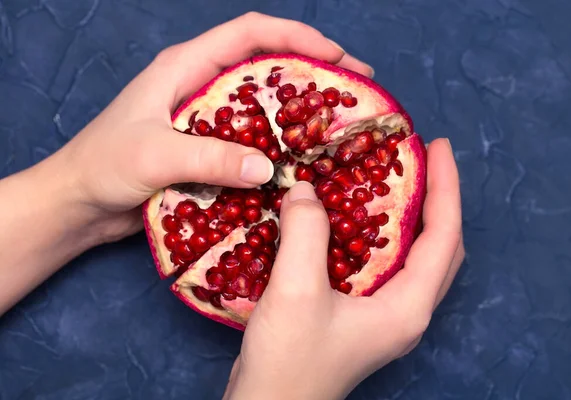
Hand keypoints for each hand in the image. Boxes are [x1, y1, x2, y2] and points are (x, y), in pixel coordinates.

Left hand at [54, 12, 374, 243]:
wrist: (78, 202)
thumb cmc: (102, 167)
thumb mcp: (154, 155)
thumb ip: (209, 157)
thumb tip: (268, 168)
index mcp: (186, 68)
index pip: (250, 34)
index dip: (297, 38)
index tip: (337, 58)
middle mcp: (200, 86)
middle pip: (265, 65)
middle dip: (311, 72)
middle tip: (353, 91)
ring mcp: (205, 119)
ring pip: (262, 106)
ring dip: (298, 114)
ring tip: (335, 128)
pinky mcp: (206, 148)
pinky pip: (250, 140)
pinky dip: (277, 147)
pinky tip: (298, 164)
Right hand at [224, 139, 463, 399]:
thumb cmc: (289, 359)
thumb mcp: (297, 290)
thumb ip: (306, 233)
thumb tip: (305, 189)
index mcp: (407, 306)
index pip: (443, 236)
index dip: (446, 187)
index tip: (438, 145)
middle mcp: (407, 311)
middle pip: (440, 247)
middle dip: (438, 199)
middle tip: (422, 159)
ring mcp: (386, 316)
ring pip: (415, 257)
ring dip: (412, 216)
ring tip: (397, 180)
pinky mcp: (363, 317)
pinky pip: (386, 265)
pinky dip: (381, 235)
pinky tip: (357, 219)